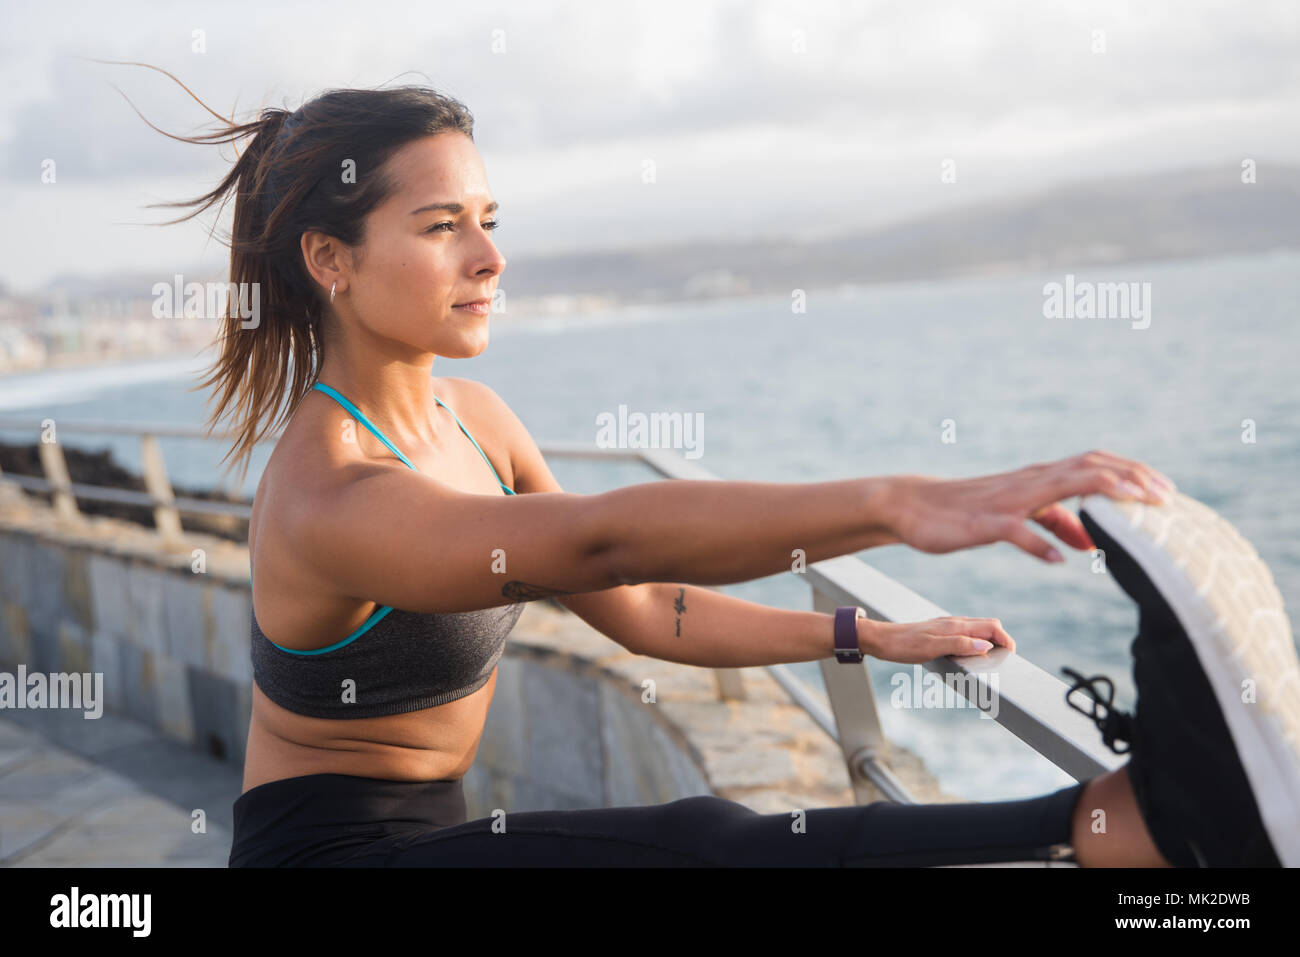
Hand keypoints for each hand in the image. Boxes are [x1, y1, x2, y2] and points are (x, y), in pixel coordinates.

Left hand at [861, 615, 1015, 663]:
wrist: (880, 640)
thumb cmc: (903, 645)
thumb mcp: (932, 648)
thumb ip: (959, 645)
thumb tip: (986, 646)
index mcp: (956, 625)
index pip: (991, 627)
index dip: (1006, 639)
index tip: (1011, 656)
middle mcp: (954, 623)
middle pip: (988, 627)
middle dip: (1001, 640)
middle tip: (1004, 660)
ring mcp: (947, 627)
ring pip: (977, 631)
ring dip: (989, 642)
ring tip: (991, 660)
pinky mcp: (940, 633)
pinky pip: (965, 635)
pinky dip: (975, 644)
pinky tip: (970, 656)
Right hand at [884, 449, 1175, 562]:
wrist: (915, 505)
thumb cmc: (970, 510)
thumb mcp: (1021, 516)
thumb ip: (1056, 524)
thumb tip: (1092, 542)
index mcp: (1040, 478)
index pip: (1095, 464)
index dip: (1133, 473)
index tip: (1165, 493)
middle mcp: (1030, 482)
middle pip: (1089, 468)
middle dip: (1131, 479)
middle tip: (1165, 499)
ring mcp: (1008, 501)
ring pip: (1060, 488)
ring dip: (1100, 496)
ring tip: (1133, 510)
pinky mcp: (984, 524)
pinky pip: (1015, 531)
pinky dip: (1038, 543)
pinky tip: (1059, 559)